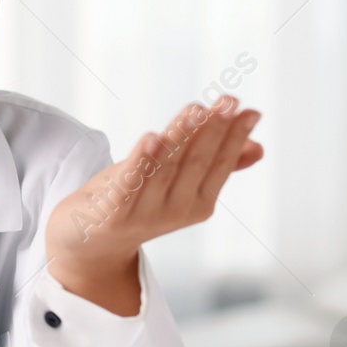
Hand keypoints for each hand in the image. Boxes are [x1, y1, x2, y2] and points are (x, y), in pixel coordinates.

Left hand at [44, 95, 263, 313]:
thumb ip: (215, 166)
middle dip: (212, 130)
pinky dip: (139, 161)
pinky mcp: (111, 212)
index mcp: (196, 203)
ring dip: (180, 136)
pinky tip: (151, 137)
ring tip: (196, 109)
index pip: (218, 165)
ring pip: (164, 168)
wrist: (87, 245)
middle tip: (229, 101)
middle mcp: (174, 210)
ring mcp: (142, 213)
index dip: (233, 138)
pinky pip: (127, 184)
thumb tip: (259, 147)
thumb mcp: (176, 184)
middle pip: (195, 163)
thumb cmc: (134, 203)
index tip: (247, 109)